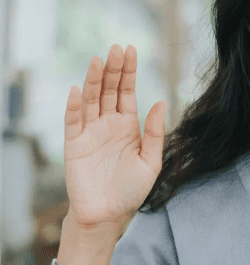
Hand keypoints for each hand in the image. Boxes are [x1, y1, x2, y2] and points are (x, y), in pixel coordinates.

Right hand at [63, 45, 166, 229]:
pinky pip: (73, 122)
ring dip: (93, 80)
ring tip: (98, 60)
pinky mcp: (74, 145)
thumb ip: (155, 133)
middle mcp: (108, 125)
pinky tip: (79, 90)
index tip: (131, 50)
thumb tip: (161, 102)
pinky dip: (75, 106)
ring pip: (91, 100)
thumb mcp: (151, 162)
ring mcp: (90, 133)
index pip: (127, 92)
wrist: (109, 215)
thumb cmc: (131, 191)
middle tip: (117, 48)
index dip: (128, 72)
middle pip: (109, 90)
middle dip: (113, 69)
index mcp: (128, 126)